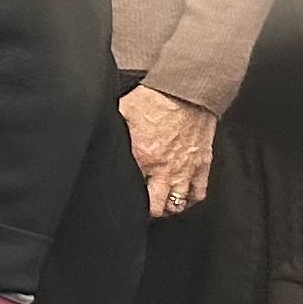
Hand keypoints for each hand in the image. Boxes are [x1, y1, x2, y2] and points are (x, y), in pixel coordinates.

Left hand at [121, 87, 217, 216]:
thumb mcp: (123, 112)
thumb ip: (114, 129)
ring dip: (168, 208)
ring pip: (177, 204)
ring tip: (160, 206)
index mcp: (142, 157)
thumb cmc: (155, 99)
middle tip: (142, 209)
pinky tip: (181, 198)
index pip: (131, 189)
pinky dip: (190, 199)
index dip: (124, 195)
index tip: (121, 196)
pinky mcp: (202, 165)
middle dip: (148, 211)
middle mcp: (164, 169)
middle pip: (156, 206)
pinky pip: (198, 193)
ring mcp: (185, 169)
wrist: (187, 92)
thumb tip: (101, 134)